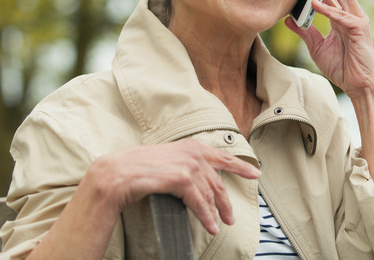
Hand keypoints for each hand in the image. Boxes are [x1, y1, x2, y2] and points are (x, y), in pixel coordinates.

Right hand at [87, 138, 259, 234]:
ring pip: (210, 194)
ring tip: (218, 226)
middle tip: (231, 217)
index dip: (241, 166)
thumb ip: (185, 164)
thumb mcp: (168, 160)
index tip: (256, 173)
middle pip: (218, 181)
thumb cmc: (138, 168)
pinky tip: (209, 226)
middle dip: (226, 202)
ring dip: (215, 213)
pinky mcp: (183, 178)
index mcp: (192, 146)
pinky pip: (200, 202)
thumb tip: (199, 179)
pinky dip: (206, 216)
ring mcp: (190, 164)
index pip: (223, 156)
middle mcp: (194, 152)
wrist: (118, 173)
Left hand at [284, 0, 373, 97]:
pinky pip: (342, 16)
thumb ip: (305, 31)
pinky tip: (314, 3)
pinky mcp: (359, 29)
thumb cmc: (342, 67)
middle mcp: (351, 15)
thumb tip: (289, 19)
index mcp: (342, 17)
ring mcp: (357, 20)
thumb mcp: (317, 47)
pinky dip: (328, 9)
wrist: (358, 85)